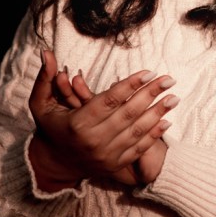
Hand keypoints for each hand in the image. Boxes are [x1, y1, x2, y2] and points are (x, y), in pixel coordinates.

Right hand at [53, 62, 169, 185]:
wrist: (54, 164)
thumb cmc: (50, 127)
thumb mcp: (41, 103)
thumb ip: (45, 78)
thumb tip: (46, 52)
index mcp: (78, 123)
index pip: (110, 100)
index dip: (130, 85)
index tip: (149, 71)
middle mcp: (94, 141)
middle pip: (128, 113)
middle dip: (151, 94)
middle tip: (169, 79)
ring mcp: (106, 155)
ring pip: (137, 131)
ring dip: (158, 113)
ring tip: (174, 97)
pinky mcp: (115, 165)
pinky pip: (138, 149)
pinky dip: (154, 135)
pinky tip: (167, 120)